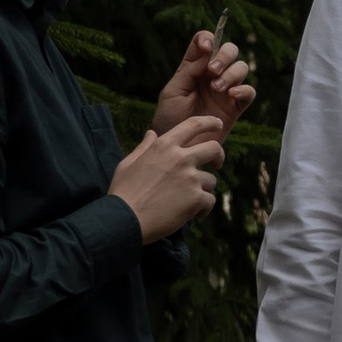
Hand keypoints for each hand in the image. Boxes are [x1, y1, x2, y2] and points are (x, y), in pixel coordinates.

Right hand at [109, 114, 223, 243]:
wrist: (123, 220)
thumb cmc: (123, 192)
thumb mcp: (128, 163)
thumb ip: (144, 147)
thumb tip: (151, 133)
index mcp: (164, 146)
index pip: (193, 125)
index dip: (209, 122)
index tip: (218, 124)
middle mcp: (180, 158)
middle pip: (214, 148)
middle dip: (218, 156)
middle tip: (216, 165)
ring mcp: (190, 178)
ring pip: (211, 180)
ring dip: (203, 190)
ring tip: (188, 202)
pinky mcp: (196, 198)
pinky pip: (210, 200)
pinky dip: (203, 209)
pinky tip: (192, 215)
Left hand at [154, 27, 254, 134]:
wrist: (178, 145)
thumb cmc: (170, 118)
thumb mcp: (173, 91)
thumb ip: (189, 71)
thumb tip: (207, 51)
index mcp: (194, 67)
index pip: (206, 42)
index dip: (209, 38)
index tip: (206, 48)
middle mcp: (212, 75)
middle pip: (229, 50)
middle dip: (224, 56)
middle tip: (212, 71)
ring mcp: (226, 90)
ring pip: (242, 68)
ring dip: (232, 74)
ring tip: (217, 88)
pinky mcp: (236, 107)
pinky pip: (249, 91)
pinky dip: (244, 89)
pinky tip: (232, 95)